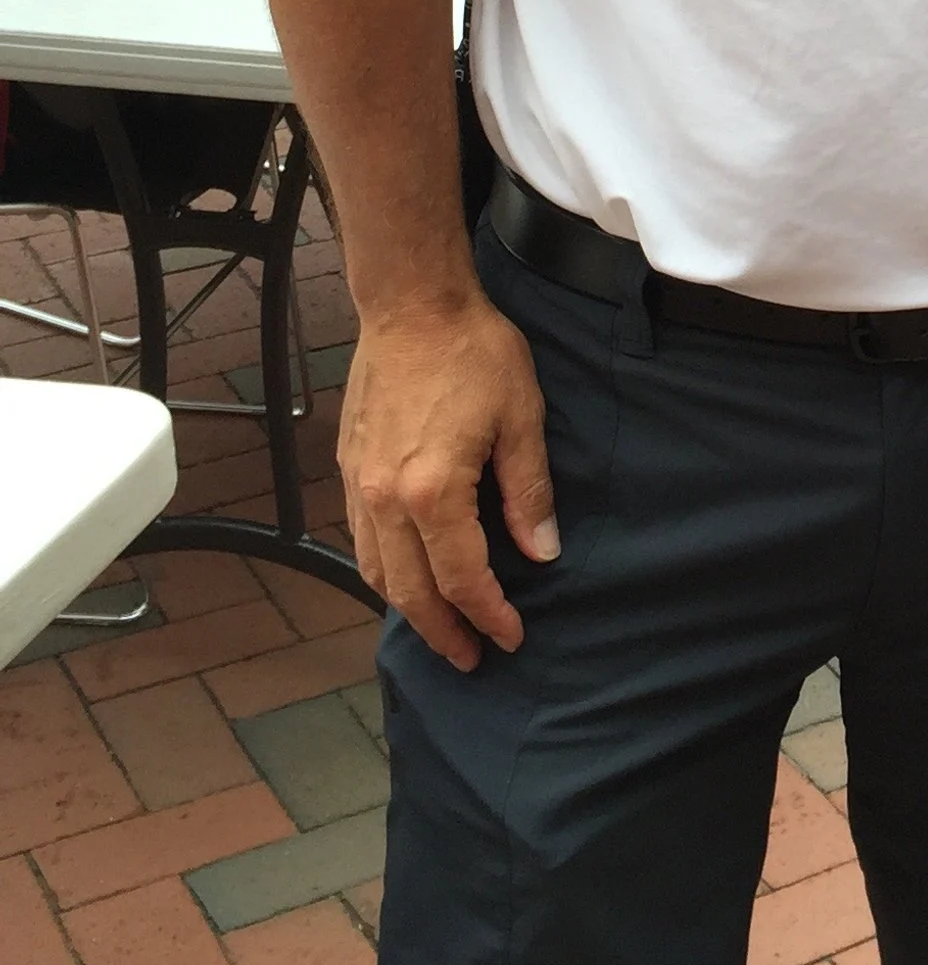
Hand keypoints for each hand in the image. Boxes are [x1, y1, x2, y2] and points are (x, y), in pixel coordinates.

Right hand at [336, 289, 560, 669]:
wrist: (411, 305)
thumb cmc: (474, 353)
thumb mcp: (521, 419)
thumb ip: (529, 492)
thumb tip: (542, 552)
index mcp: (432, 492)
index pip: (462, 578)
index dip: (489, 615)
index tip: (510, 638)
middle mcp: (385, 499)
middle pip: (410, 591)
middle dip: (442, 632)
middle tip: (470, 659)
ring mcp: (359, 486)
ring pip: (376, 572)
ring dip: (407, 608)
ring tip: (440, 628)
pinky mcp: (349, 467)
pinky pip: (362, 540)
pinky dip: (384, 571)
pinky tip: (407, 574)